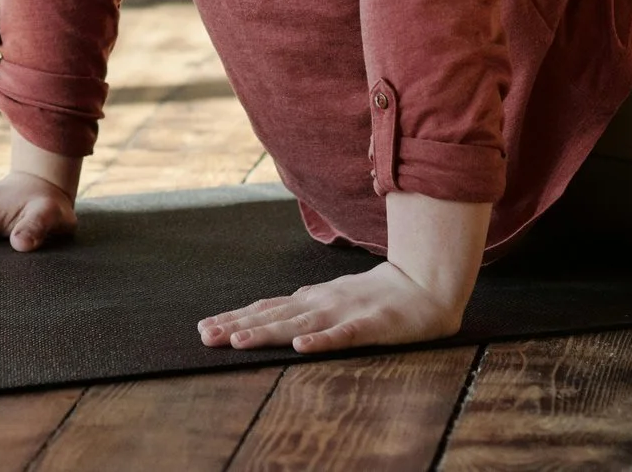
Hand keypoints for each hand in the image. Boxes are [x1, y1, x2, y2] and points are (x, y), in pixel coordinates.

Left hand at [197, 260, 465, 353]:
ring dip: (267, 333)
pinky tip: (301, 348)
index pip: (267, 309)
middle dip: (238, 326)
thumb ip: (307, 303)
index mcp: (313, 299)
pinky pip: (343, 335)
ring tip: (237, 341)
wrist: (426, 284)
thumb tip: (276, 305)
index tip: (205, 328)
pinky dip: (321, 341)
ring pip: (299, 325)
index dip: (236, 318)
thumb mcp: (336, 295)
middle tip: (206, 337)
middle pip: (273, 317)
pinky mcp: (370, 325)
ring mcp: (345, 312)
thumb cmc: (379, 294)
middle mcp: (322, 303)